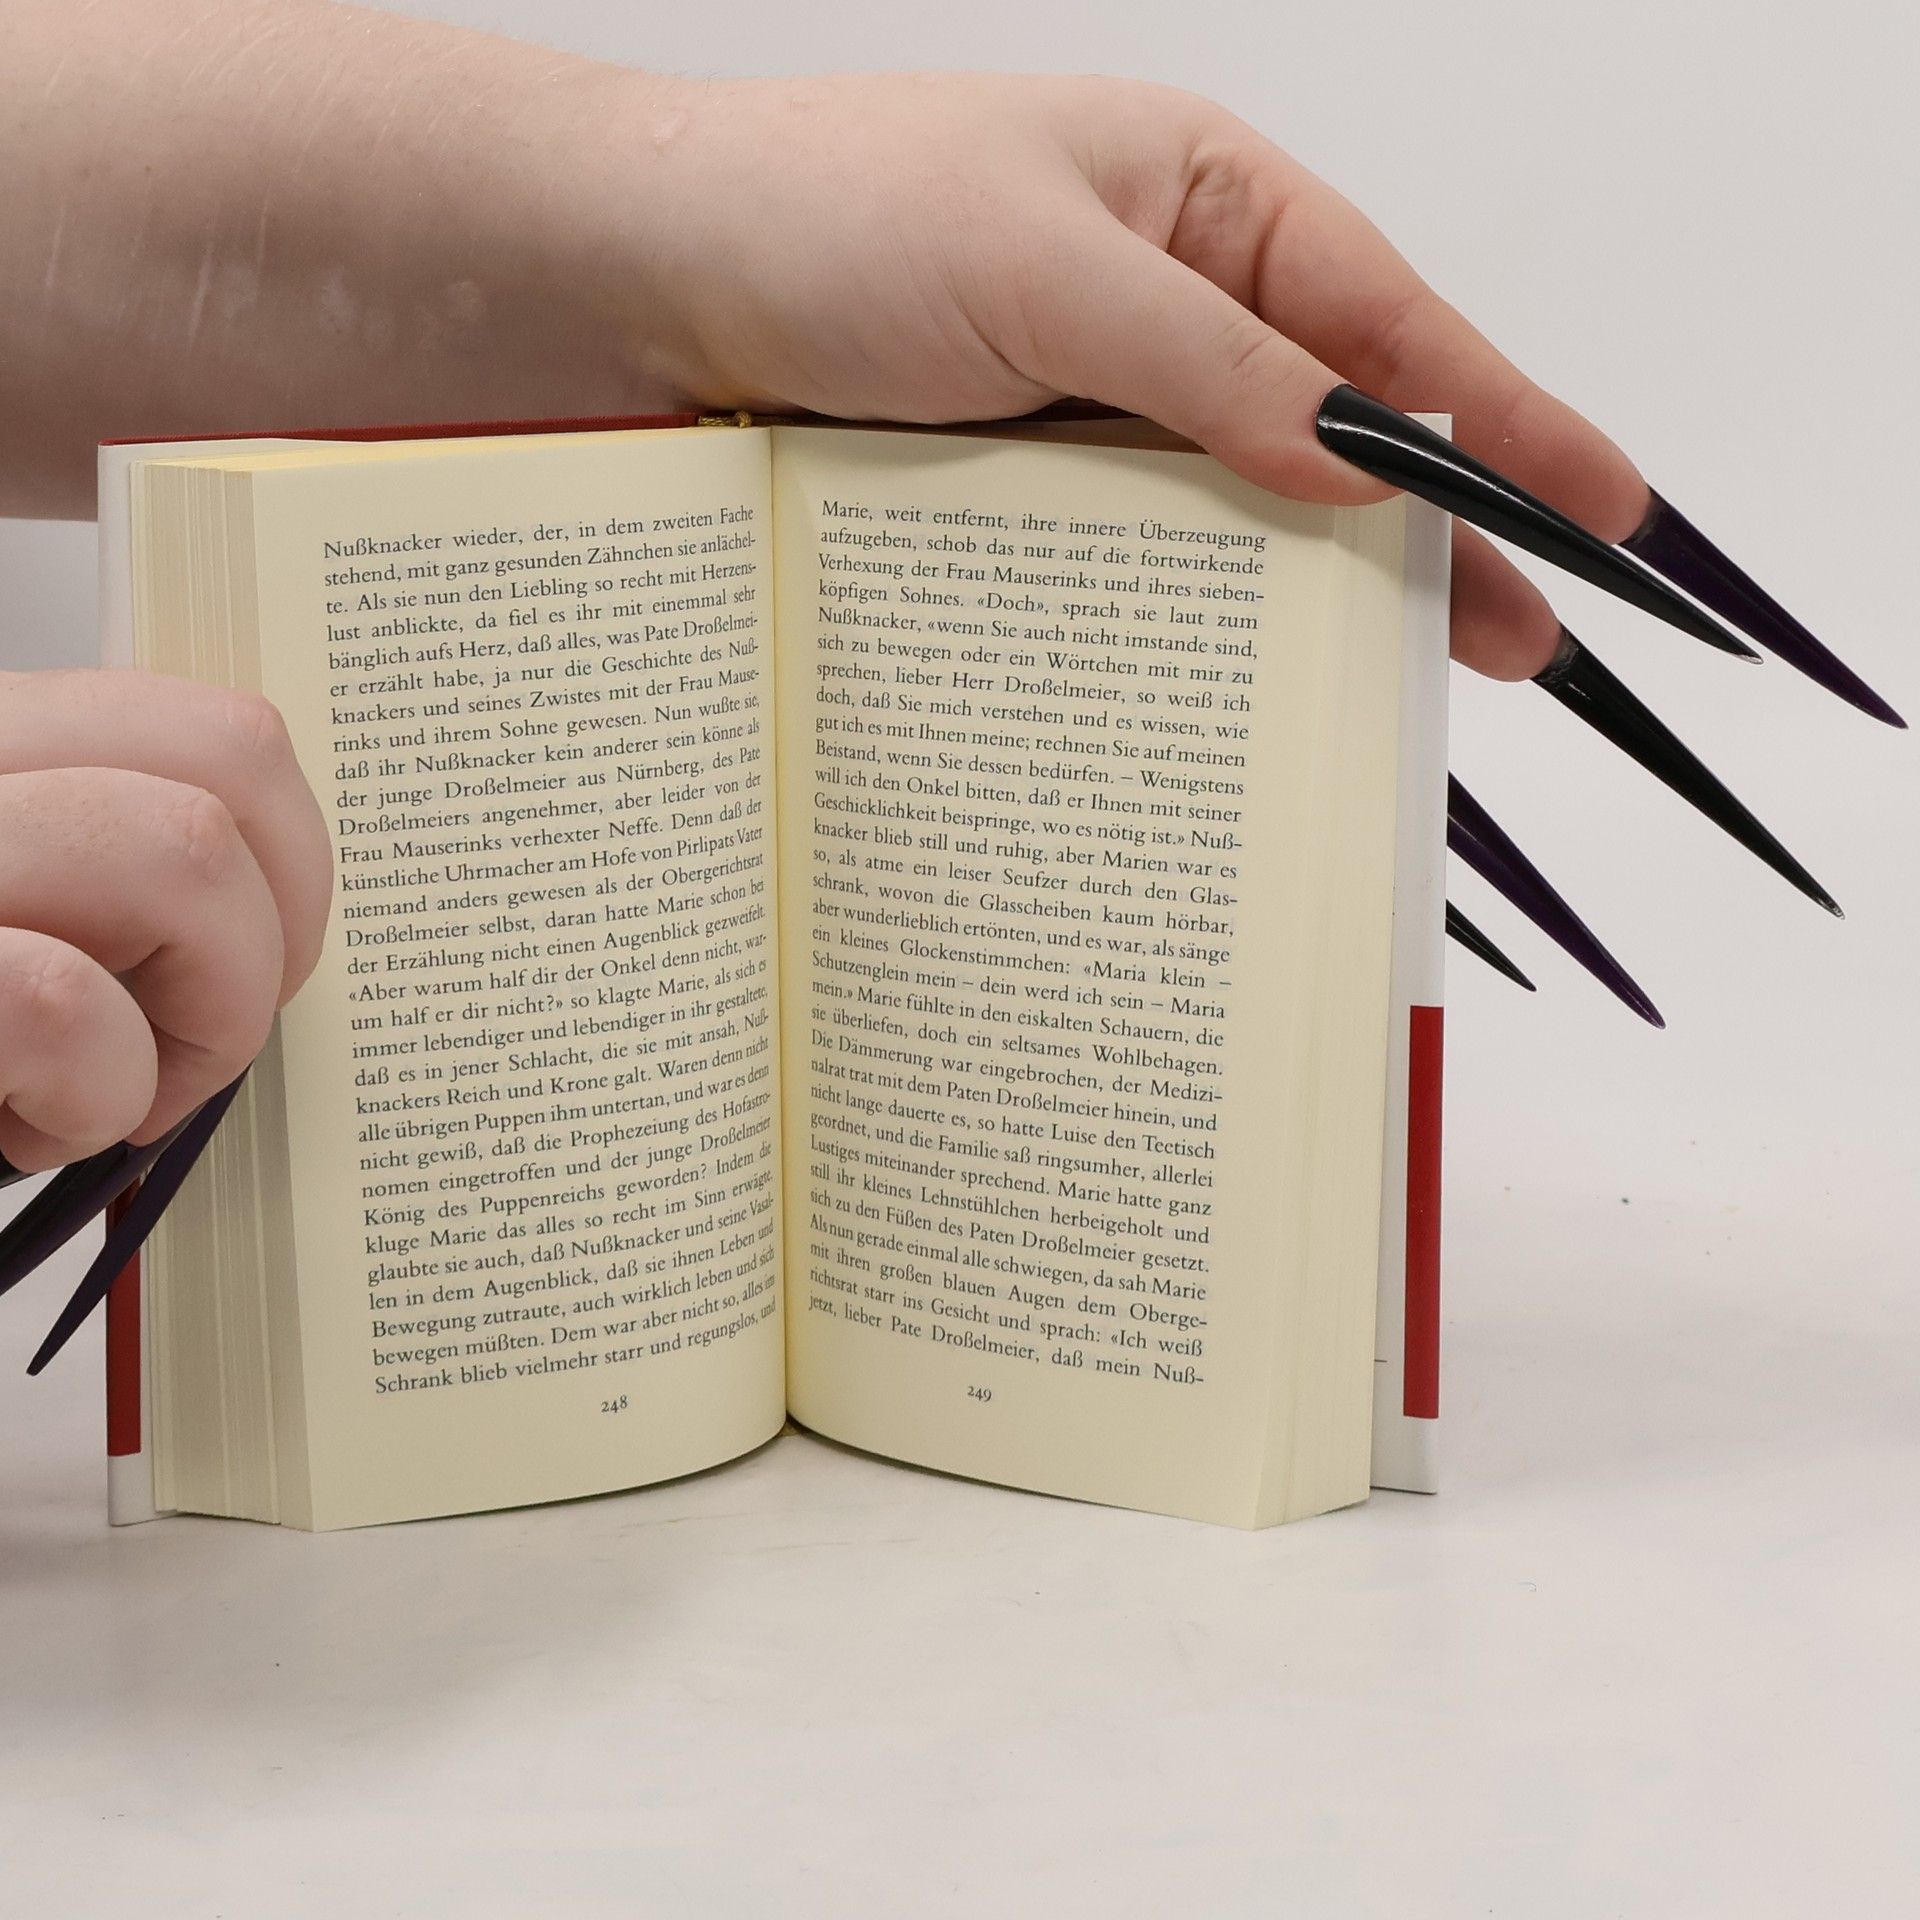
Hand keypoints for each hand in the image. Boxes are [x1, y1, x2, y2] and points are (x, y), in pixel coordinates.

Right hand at [0, 672, 330, 1169]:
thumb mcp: (38, 921)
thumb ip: (119, 877)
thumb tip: (282, 904)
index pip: (218, 729)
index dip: (295, 859)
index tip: (267, 962)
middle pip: (232, 759)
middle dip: (273, 930)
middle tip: (200, 1038)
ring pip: (183, 853)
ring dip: (199, 1020)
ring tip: (110, 1093)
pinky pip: (66, 1002)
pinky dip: (97, 1097)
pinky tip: (33, 1126)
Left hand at [629, 73, 1643, 679]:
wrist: (621, 282)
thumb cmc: (824, 213)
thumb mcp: (1045, 270)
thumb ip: (1214, 370)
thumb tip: (1367, 464)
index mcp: (1198, 203)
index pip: (1386, 318)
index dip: (1503, 413)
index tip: (1604, 502)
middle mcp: (1156, 309)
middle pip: (1331, 435)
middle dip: (1428, 537)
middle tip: (1515, 647)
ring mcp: (1084, 411)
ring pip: (1232, 515)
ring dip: (1305, 597)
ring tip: (1392, 692)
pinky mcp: (1009, 493)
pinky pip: (1123, 564)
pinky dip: (1178, 619)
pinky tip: (1224, 685)